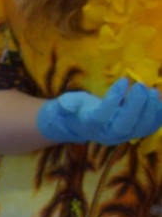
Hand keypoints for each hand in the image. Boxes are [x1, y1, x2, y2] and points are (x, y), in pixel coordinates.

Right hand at [37, 79, 161, 145]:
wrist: (79, 125)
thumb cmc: (73, 110)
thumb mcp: (65, 104)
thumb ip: (67, 104)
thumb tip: (67, 104)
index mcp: (90, 126)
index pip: (102, 115)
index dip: (114, 99)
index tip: (123, 80)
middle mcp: (107, 134)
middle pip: (125, 124)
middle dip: (136, 105)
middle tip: (141, 86)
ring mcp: (122, 136)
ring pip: (140, 128)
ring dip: (150, 110)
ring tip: (152, 91)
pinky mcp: (133, 133)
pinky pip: (150, 128)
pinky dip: (159, 115)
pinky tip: (160, 101)